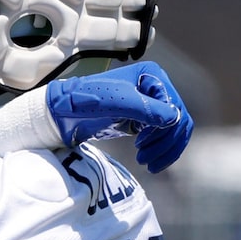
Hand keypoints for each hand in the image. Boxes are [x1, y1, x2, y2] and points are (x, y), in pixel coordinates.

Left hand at [44, 62, 192, 172]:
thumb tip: (175, 118)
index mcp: (152, 75)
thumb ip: (145, 108)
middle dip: (165, 143)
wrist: (63, 112)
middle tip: (145, 161)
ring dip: (164, 149)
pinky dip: (160, 150)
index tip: (142, 143)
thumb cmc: (85, 101)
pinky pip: (162, 136)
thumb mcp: (116, 103)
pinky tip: (148, 161)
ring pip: (173, 130)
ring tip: (146, 164)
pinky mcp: (141, 119)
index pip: (174, 106)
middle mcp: (154, 86)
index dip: (165, 129)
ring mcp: (149, 103)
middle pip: (177, 119)